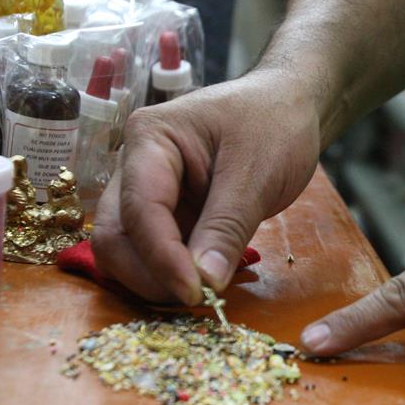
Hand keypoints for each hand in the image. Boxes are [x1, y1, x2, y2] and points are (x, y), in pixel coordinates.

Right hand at [93, 70, 319, 304]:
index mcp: (151, 138)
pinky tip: (204, 284)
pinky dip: (172, 274)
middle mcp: (137, 165)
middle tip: (195, 298)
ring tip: (204, 292)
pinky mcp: (169, 214)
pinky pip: (156, 252)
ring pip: (127, 249)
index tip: (195, 292)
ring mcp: (150, 192)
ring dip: (156, 279)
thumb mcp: (257, 172)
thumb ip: (227, 227)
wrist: (290, 106)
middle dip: (147, 273)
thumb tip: (204, 283)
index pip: (140, 208)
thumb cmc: (274, 122)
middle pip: (114, 233)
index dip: (162, 257)